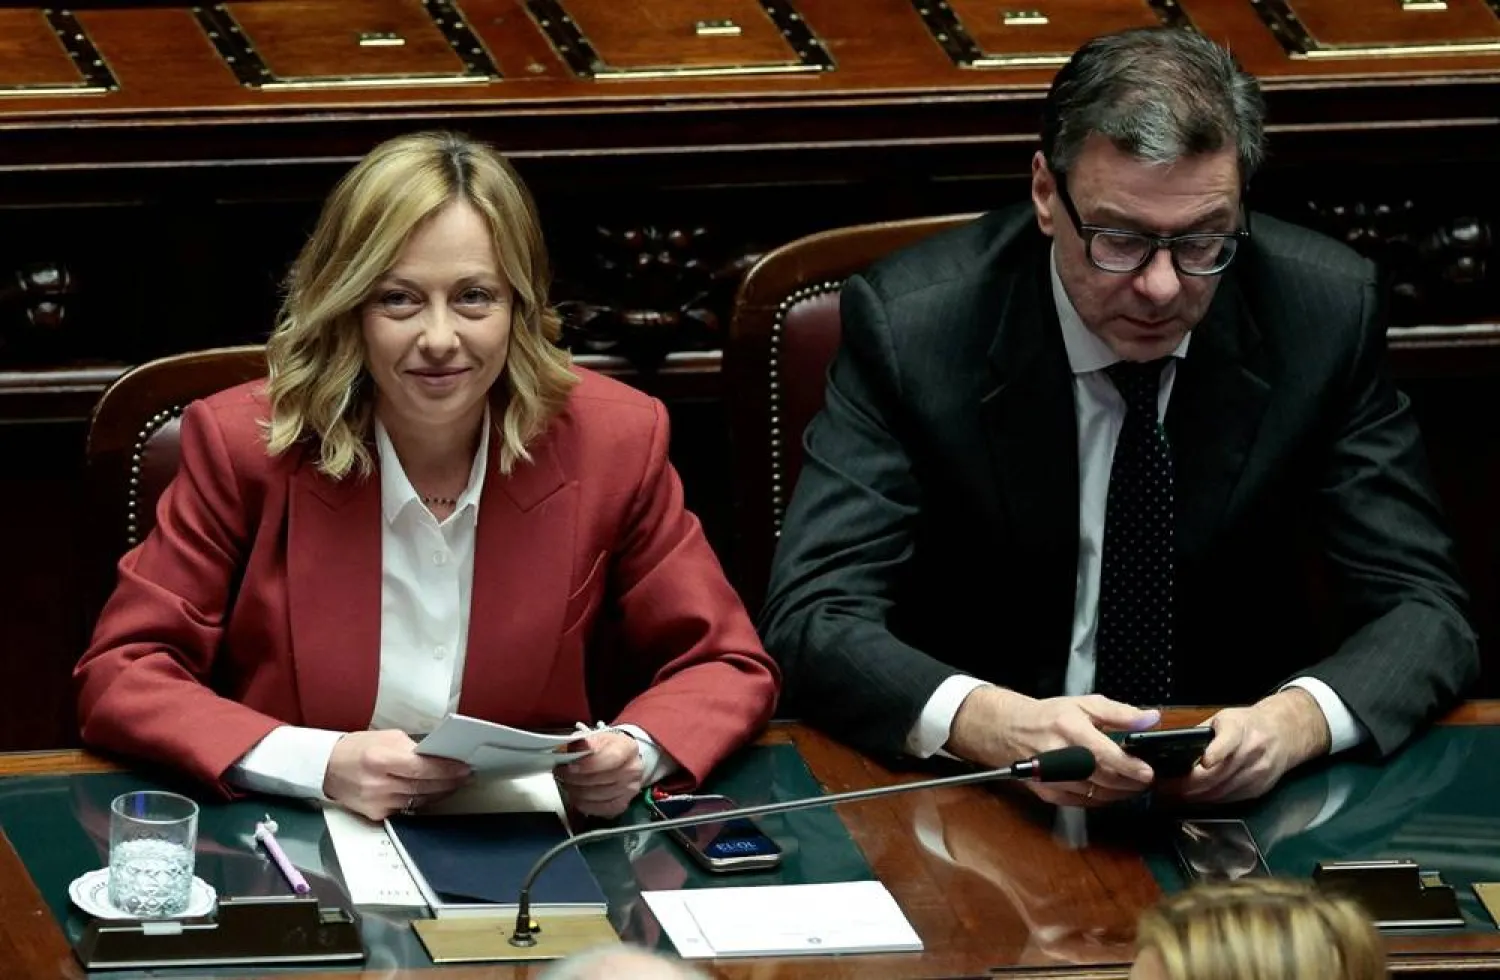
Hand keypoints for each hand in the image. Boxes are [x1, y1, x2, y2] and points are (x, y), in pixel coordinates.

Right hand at [322, 730, 472, 820]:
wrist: (328, 768)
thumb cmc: (358, 748)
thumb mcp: (386, 738)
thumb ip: (413, 749)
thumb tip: (440, 757)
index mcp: (379, 760)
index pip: (422, 768)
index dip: (447, 770)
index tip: (464, 768)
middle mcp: (378, 784)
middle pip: (424, 786)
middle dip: (449, 781)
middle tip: (465, 776)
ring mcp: (377, 803)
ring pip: (419, 800)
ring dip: (440, 792)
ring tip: (454, 783)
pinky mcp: (377, 815)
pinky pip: (408, 808)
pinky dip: (423, 800)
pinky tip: (434, 792)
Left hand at [556, 731, 644, 817]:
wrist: (622, 761)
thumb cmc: (606, 749)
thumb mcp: (595, 737)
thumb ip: (581, 742)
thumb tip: (567, 749)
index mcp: (627, 748)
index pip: (610, 759)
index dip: (588, 765)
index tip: (570, 766)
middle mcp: (632, 770)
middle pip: (601, 779)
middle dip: (575, 778)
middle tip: (561, 773)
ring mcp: (629, 789)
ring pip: (597, 796)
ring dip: (576, 791)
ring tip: (567, 783)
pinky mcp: (622, 804)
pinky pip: (599, 809)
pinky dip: (583, 804)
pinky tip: (576, 796)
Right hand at [946, 686, 1157, 806]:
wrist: (1010, 732)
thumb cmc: (1049, 717)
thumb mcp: (1085, 705)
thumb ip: (1121, 714)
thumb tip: (1150, 719)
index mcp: (1070, 730)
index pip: (1105, 755)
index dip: (1130, 767)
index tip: (1147, 771)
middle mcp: (1060, 757)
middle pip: (1105, 779)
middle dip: (1131, 782)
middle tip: (1144, 777)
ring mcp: (1054, 780)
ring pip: (1098, 795)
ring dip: (1120, 792)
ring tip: (1131, 782)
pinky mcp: (1050, 794)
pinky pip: (1085, 802)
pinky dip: (1102, 797)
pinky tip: (1110, 788)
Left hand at [1167, 688, 1330, 802]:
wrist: (1284, 733)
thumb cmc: (1247, 723)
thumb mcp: (1223, 718)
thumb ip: (1201, 734)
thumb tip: (1172, 750)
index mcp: (1240, 729)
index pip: (1229, 741)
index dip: (1216, 753)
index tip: (1203, 762)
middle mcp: (1252, 752)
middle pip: (1218, 775)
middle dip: (1187, 785)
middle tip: (1164, 788)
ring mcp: (1257, 773)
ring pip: (1221, 792)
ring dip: (1195, 796)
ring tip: (1173, 795)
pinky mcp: (1259, 788)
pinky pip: (1230, 799)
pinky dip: (1210, 800)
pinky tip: (1196, 797)